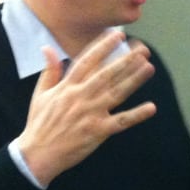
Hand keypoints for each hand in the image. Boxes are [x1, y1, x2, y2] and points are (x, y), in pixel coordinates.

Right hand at [16, 31, 156, 185]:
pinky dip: (136, 115)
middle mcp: (81, 97)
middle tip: (142, 49)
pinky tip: (151, 108)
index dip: (103, 46)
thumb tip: (47, 48)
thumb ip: (49, 70)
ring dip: (134, 80)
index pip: (87, 61)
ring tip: (149, 67)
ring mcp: (91, 114)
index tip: (117, 35)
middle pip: (107, 74)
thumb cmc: (39, 123)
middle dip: (125, 60)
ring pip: (117, 93)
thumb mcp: (40, 94)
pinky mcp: (98, 131)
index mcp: (67, 87)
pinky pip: (121, 121)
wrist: (38, 154)